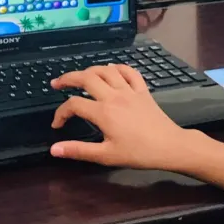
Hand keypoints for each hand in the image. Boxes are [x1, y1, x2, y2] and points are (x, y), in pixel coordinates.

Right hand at [49, 65, 195, 168]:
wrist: (170, 146)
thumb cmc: (138, 153)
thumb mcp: (106, 155)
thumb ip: (79, 150)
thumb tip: (54, 149)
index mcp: (103, 112)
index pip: (74, 105)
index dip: (61, 113)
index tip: (57, 125)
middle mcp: (114, 96)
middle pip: (86, 78)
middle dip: (68, 78)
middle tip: (57, 84)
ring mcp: (130, 91)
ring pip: (106, 70)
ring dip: (90, 70)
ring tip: (80, 77)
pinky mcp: (143, 91)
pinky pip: (129, 72)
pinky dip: (117, 68)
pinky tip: (111, 70)